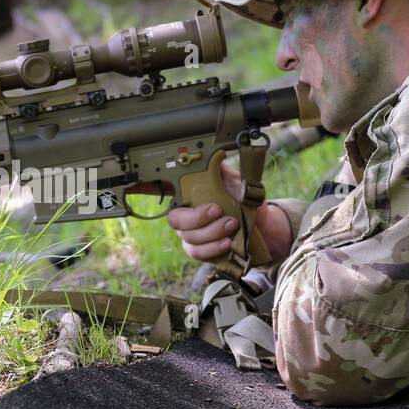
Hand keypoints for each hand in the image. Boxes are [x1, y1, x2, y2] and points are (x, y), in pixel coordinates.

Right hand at [157, 165, 295, 263]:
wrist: (262, 224)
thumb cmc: (242, 199)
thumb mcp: (232, 179)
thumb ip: (219, 169)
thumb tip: (211, 155)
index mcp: (186, 194)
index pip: (158, 189)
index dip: (146, 187)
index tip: (150, 184)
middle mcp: (184, 216)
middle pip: (176, 220)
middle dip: (197, 218)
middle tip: (218, 210)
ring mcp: (191, 235)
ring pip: (189, 238)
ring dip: (210, 233)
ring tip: (231, 225)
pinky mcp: (201, 252)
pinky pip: (198, 254)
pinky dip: (212, 249)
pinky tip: (226, 242)